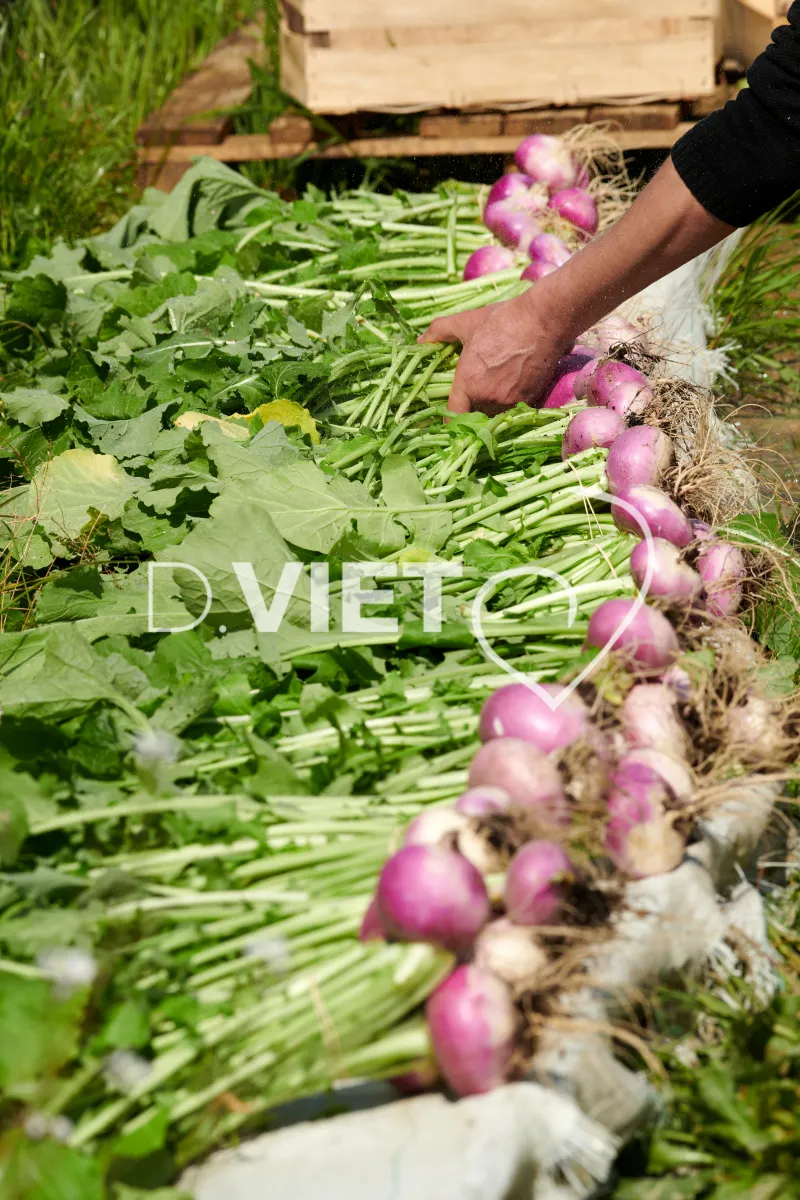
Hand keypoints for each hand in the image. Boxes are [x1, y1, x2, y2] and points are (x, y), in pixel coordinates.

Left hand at [418, 288, 574, 415]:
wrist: (543, 321)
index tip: (448, 421)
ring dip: (492, 408)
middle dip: (473, 410)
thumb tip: (420, 341)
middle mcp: (488, 397)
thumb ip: (439, 331)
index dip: (449, 421)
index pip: (453, 415)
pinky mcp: (530, 400)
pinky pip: (514, 410)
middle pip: (475, 415)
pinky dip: (511, 404)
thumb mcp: (466, 322)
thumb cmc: (502, 320)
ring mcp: (510, 401)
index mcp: (468, 382)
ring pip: (495, 414)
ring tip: (494, 392)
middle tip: (474, 400)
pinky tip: (512, 388)